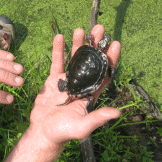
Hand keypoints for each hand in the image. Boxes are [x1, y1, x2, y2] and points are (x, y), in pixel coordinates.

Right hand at [30, 25, 120, 146]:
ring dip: (78, 44)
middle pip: (90, 61)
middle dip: (95, 45)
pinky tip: (61, 36)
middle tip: (100, 28)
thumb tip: (117, 112)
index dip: (110, 59)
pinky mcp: (53, 81)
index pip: (104, 73)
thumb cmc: (64, 132)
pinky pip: (57, 62)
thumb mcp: (82, 126)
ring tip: (81, 29)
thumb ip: (98, 118)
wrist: (43, 132)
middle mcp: (81, 85)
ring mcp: (67, 81)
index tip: (115, 43)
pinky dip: (59, 50)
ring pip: (75, 59)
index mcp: (91, 94)